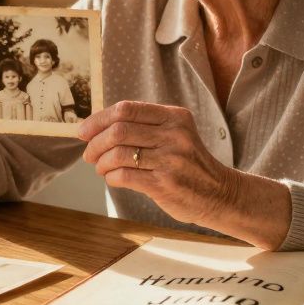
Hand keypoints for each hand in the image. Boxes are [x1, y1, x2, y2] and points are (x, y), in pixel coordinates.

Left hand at [77, 101, 290, 248]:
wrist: (220, 194)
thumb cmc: (189, 164)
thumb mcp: (176, 134)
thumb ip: (145, 127)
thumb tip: (97, 127)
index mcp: (175, 117)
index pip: (126, 109)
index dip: (98, 119)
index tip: (83, 131)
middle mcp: (174, 135)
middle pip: (118, 131)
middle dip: (95, 143)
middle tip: (89, 154)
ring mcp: (171, 160)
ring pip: (118, 154)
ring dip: (101, 163)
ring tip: (101, 168)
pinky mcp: (165, 184)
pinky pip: (124, 176)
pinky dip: (111, 177)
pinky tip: (113, 179)